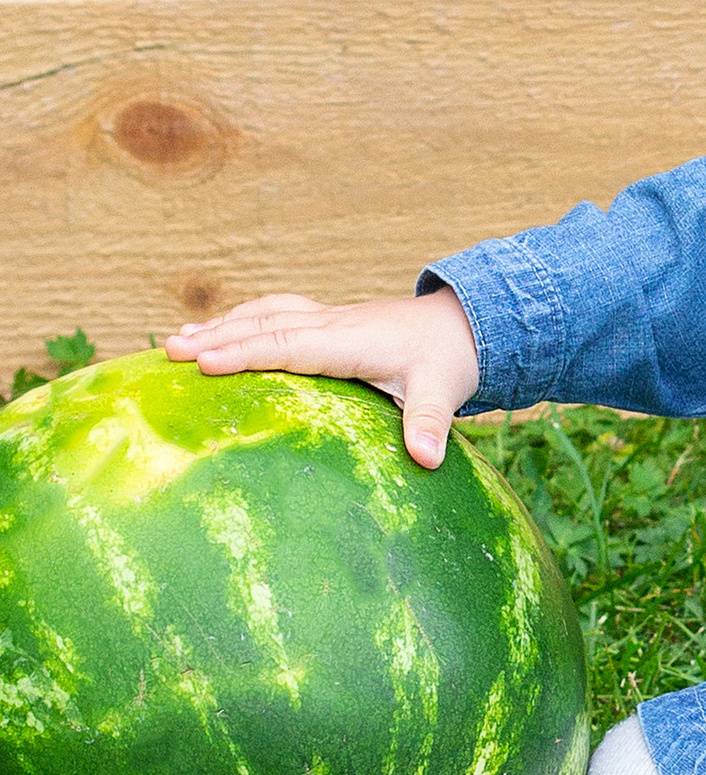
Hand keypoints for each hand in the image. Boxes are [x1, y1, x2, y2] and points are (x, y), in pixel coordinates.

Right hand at [163, 288, 481, 471]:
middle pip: (265, 327)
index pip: (288, 346)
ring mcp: (329, 319)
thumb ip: (432, 424)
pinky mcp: (330, 322)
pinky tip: (222, 330)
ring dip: (223, 326)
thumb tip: (427, 459)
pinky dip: (245, 320)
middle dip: (217, 337)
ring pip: (267, 316)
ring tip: (177, 340)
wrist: (468, 323)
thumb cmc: (450, 361)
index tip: (204, 362)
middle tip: (169, 350)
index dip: (246, 353)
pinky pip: (279, 315)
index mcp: (350, 341)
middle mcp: (333, 324)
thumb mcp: (445, 393)